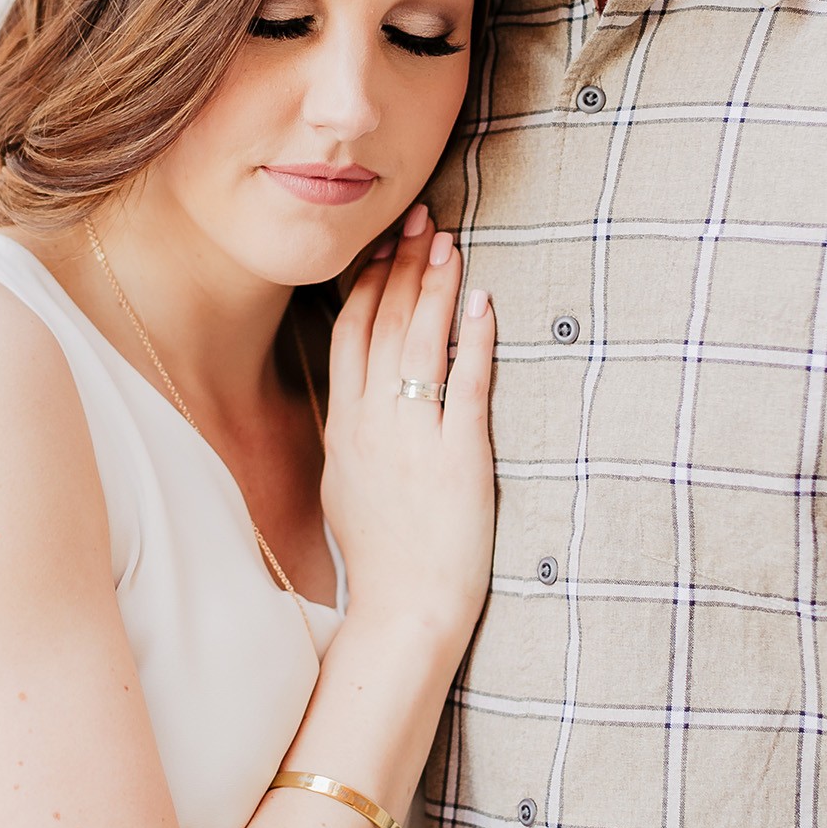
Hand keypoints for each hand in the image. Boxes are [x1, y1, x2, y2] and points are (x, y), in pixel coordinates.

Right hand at [321, 201, 497, 640]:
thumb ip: (349, 439)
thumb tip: (353, 404)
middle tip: (418, 218)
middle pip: (383, 325)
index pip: (349, 335)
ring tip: (448, 243)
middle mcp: (373, 423)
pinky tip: (482, 302)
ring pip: (419, 343)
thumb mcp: (344, 489)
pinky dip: (472, 339)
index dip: (367, 283)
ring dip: (435, 287)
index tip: (381, 245)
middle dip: (402, 266)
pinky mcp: (459, 455)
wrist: (404, 608)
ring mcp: (414, 437)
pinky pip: (465, 383)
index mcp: (344, 428)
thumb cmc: (380, 558)